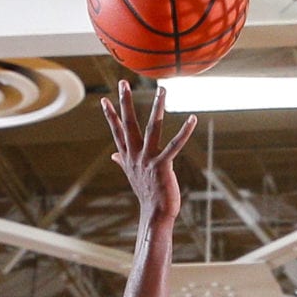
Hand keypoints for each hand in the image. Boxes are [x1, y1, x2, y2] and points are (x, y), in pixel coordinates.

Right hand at [100, 79, 195, 224]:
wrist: (155, 214)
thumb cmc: (147, 195)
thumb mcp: (132, 175)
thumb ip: (123, 161)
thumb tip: (114, 155)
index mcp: (129, 157)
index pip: (117, 132)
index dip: (111, 116)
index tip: (104, 99)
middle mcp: (136, 155)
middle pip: (129, 124)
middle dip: (125, 102)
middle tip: (123, 82)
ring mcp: (148, 160)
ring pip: (153, 128)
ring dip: (158, 107)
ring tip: (162, 89)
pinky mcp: (163, 166)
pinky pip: (175, 146)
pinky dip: (184, 132)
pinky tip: (192, 119)